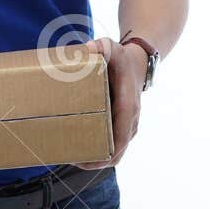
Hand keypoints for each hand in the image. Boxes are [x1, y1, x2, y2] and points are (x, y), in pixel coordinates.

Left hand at [72, 36, 146, 169]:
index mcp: (128, 108)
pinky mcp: (122, 126)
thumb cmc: (122, 58)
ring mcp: (128, 126)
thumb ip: (102, 46)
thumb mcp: (113, 48)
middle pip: (116, 154)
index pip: (120, 140)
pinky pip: (112, 145)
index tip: (85, 161)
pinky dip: (98, 150)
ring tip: (71, 157)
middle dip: (94, 161)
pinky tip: (80, 148)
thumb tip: (88, 49)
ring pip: (114, 153)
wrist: (138, 64)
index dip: (104, 155)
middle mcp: (130, 121)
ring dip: (95, 158)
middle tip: (71, 159)